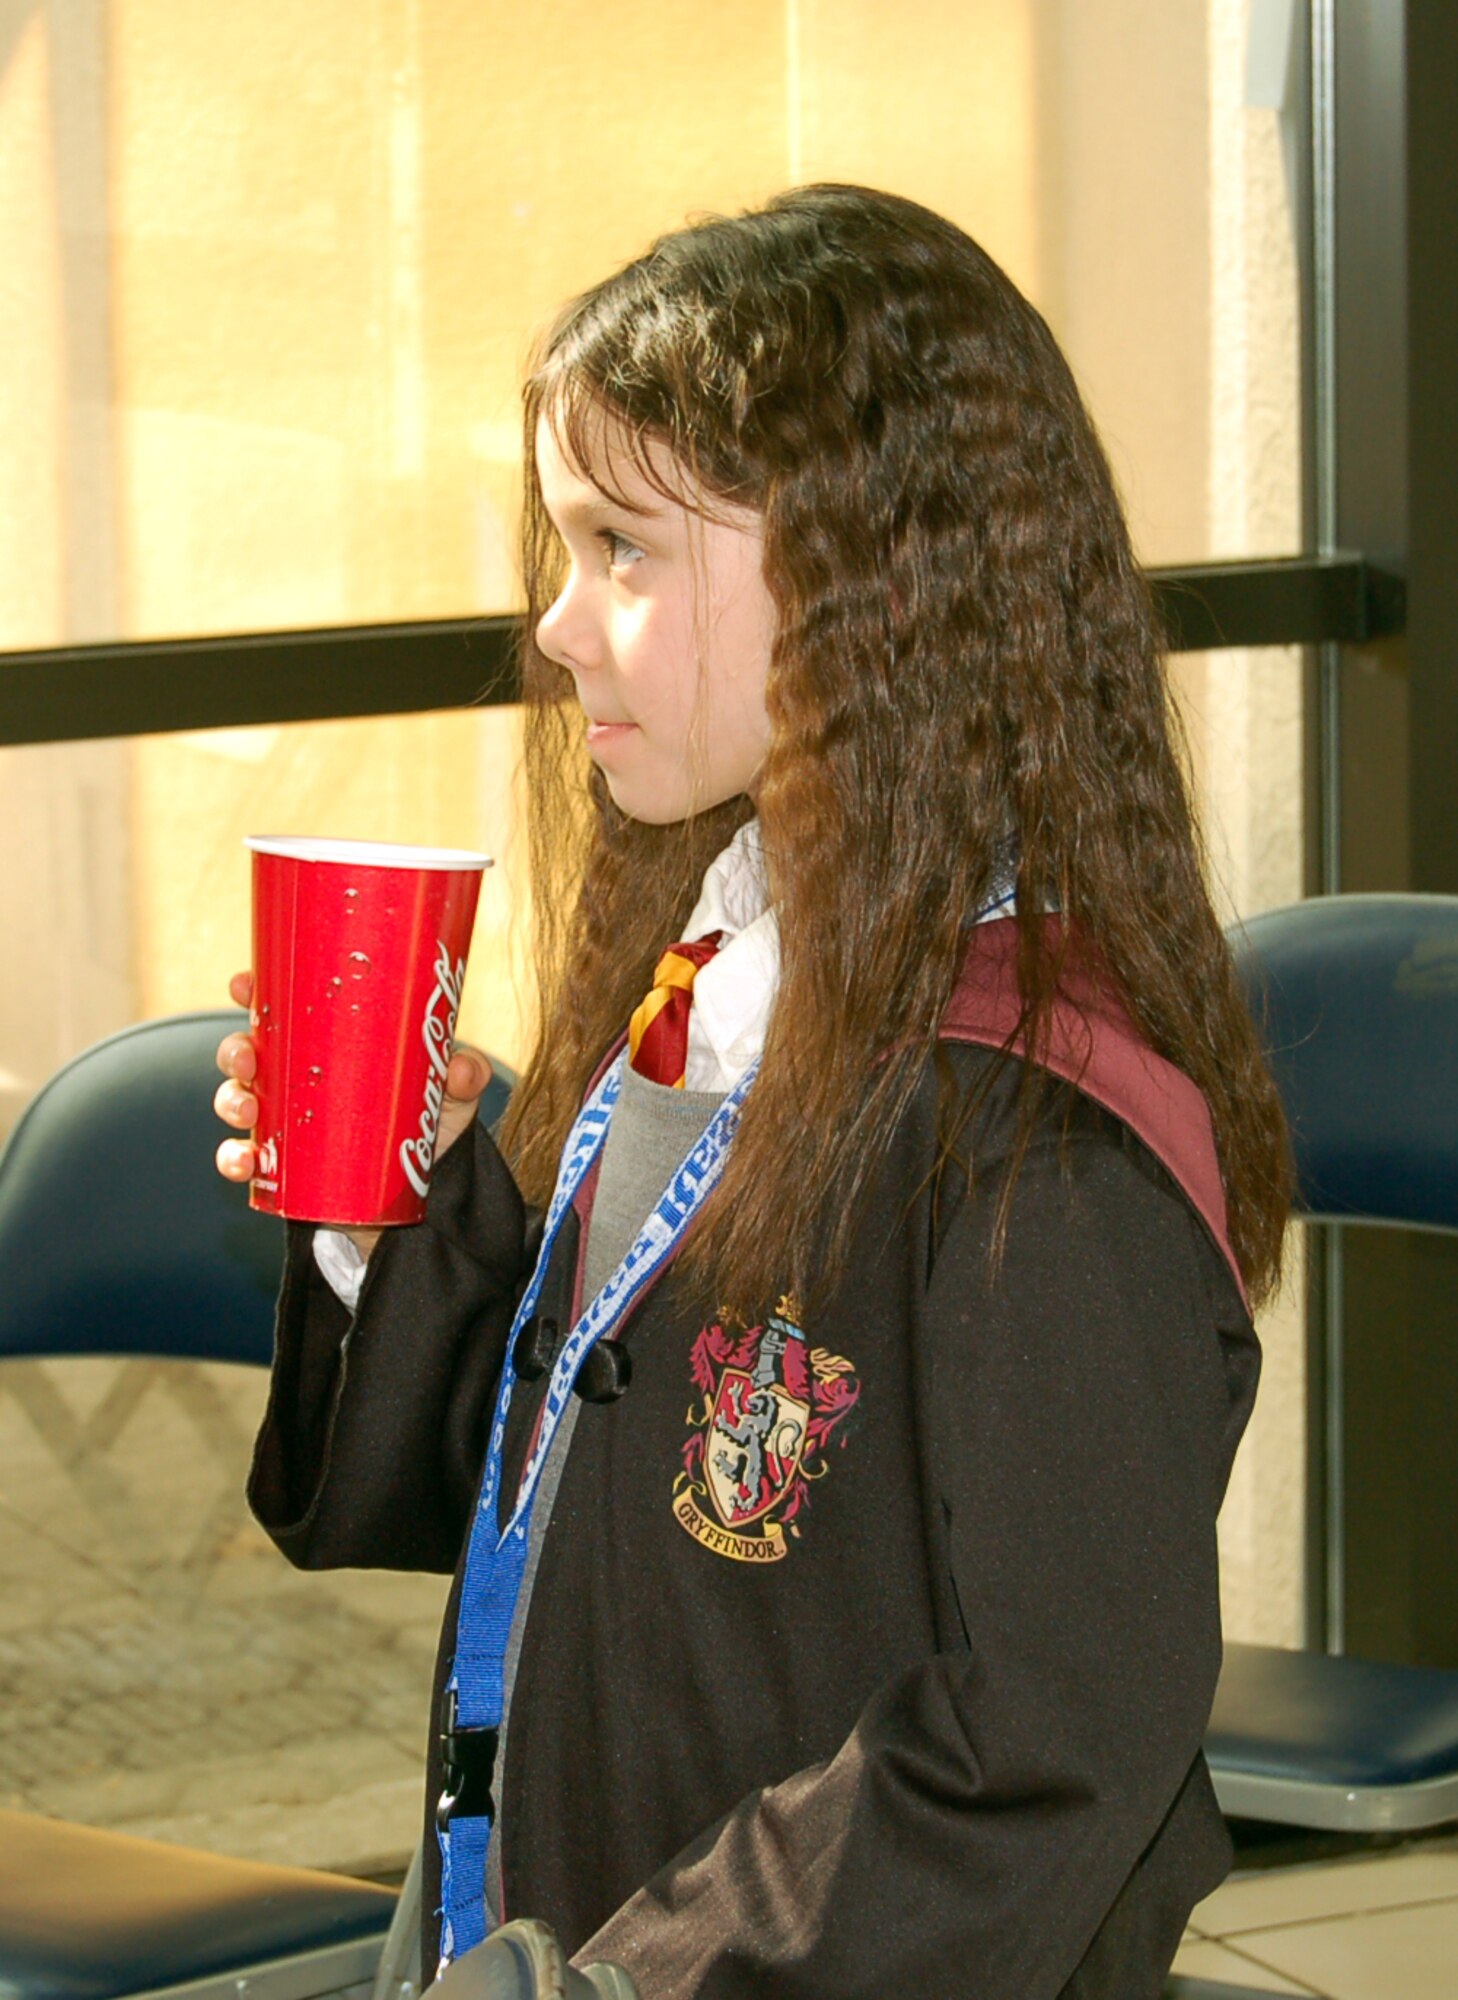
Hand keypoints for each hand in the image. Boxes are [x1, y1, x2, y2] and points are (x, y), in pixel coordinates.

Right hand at [213, 969, 493, 1259]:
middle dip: (235, 1050)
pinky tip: (243, 1162)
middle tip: (248, 1057)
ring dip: (230, 1101)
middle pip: (248, 1052)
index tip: (243, 986)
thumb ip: (462, 1076)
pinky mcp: (279, 1167)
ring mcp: (283, 1122)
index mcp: (325, 1045)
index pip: (281, 1009)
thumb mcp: (448, 1096)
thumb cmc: (423, 1128)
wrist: (417, 1200)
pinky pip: (243, 1159)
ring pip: (238, 1101)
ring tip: (247, 1110)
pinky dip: (234, 1159)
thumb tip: (462, 1068)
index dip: (254, 992)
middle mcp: (296, 1078)